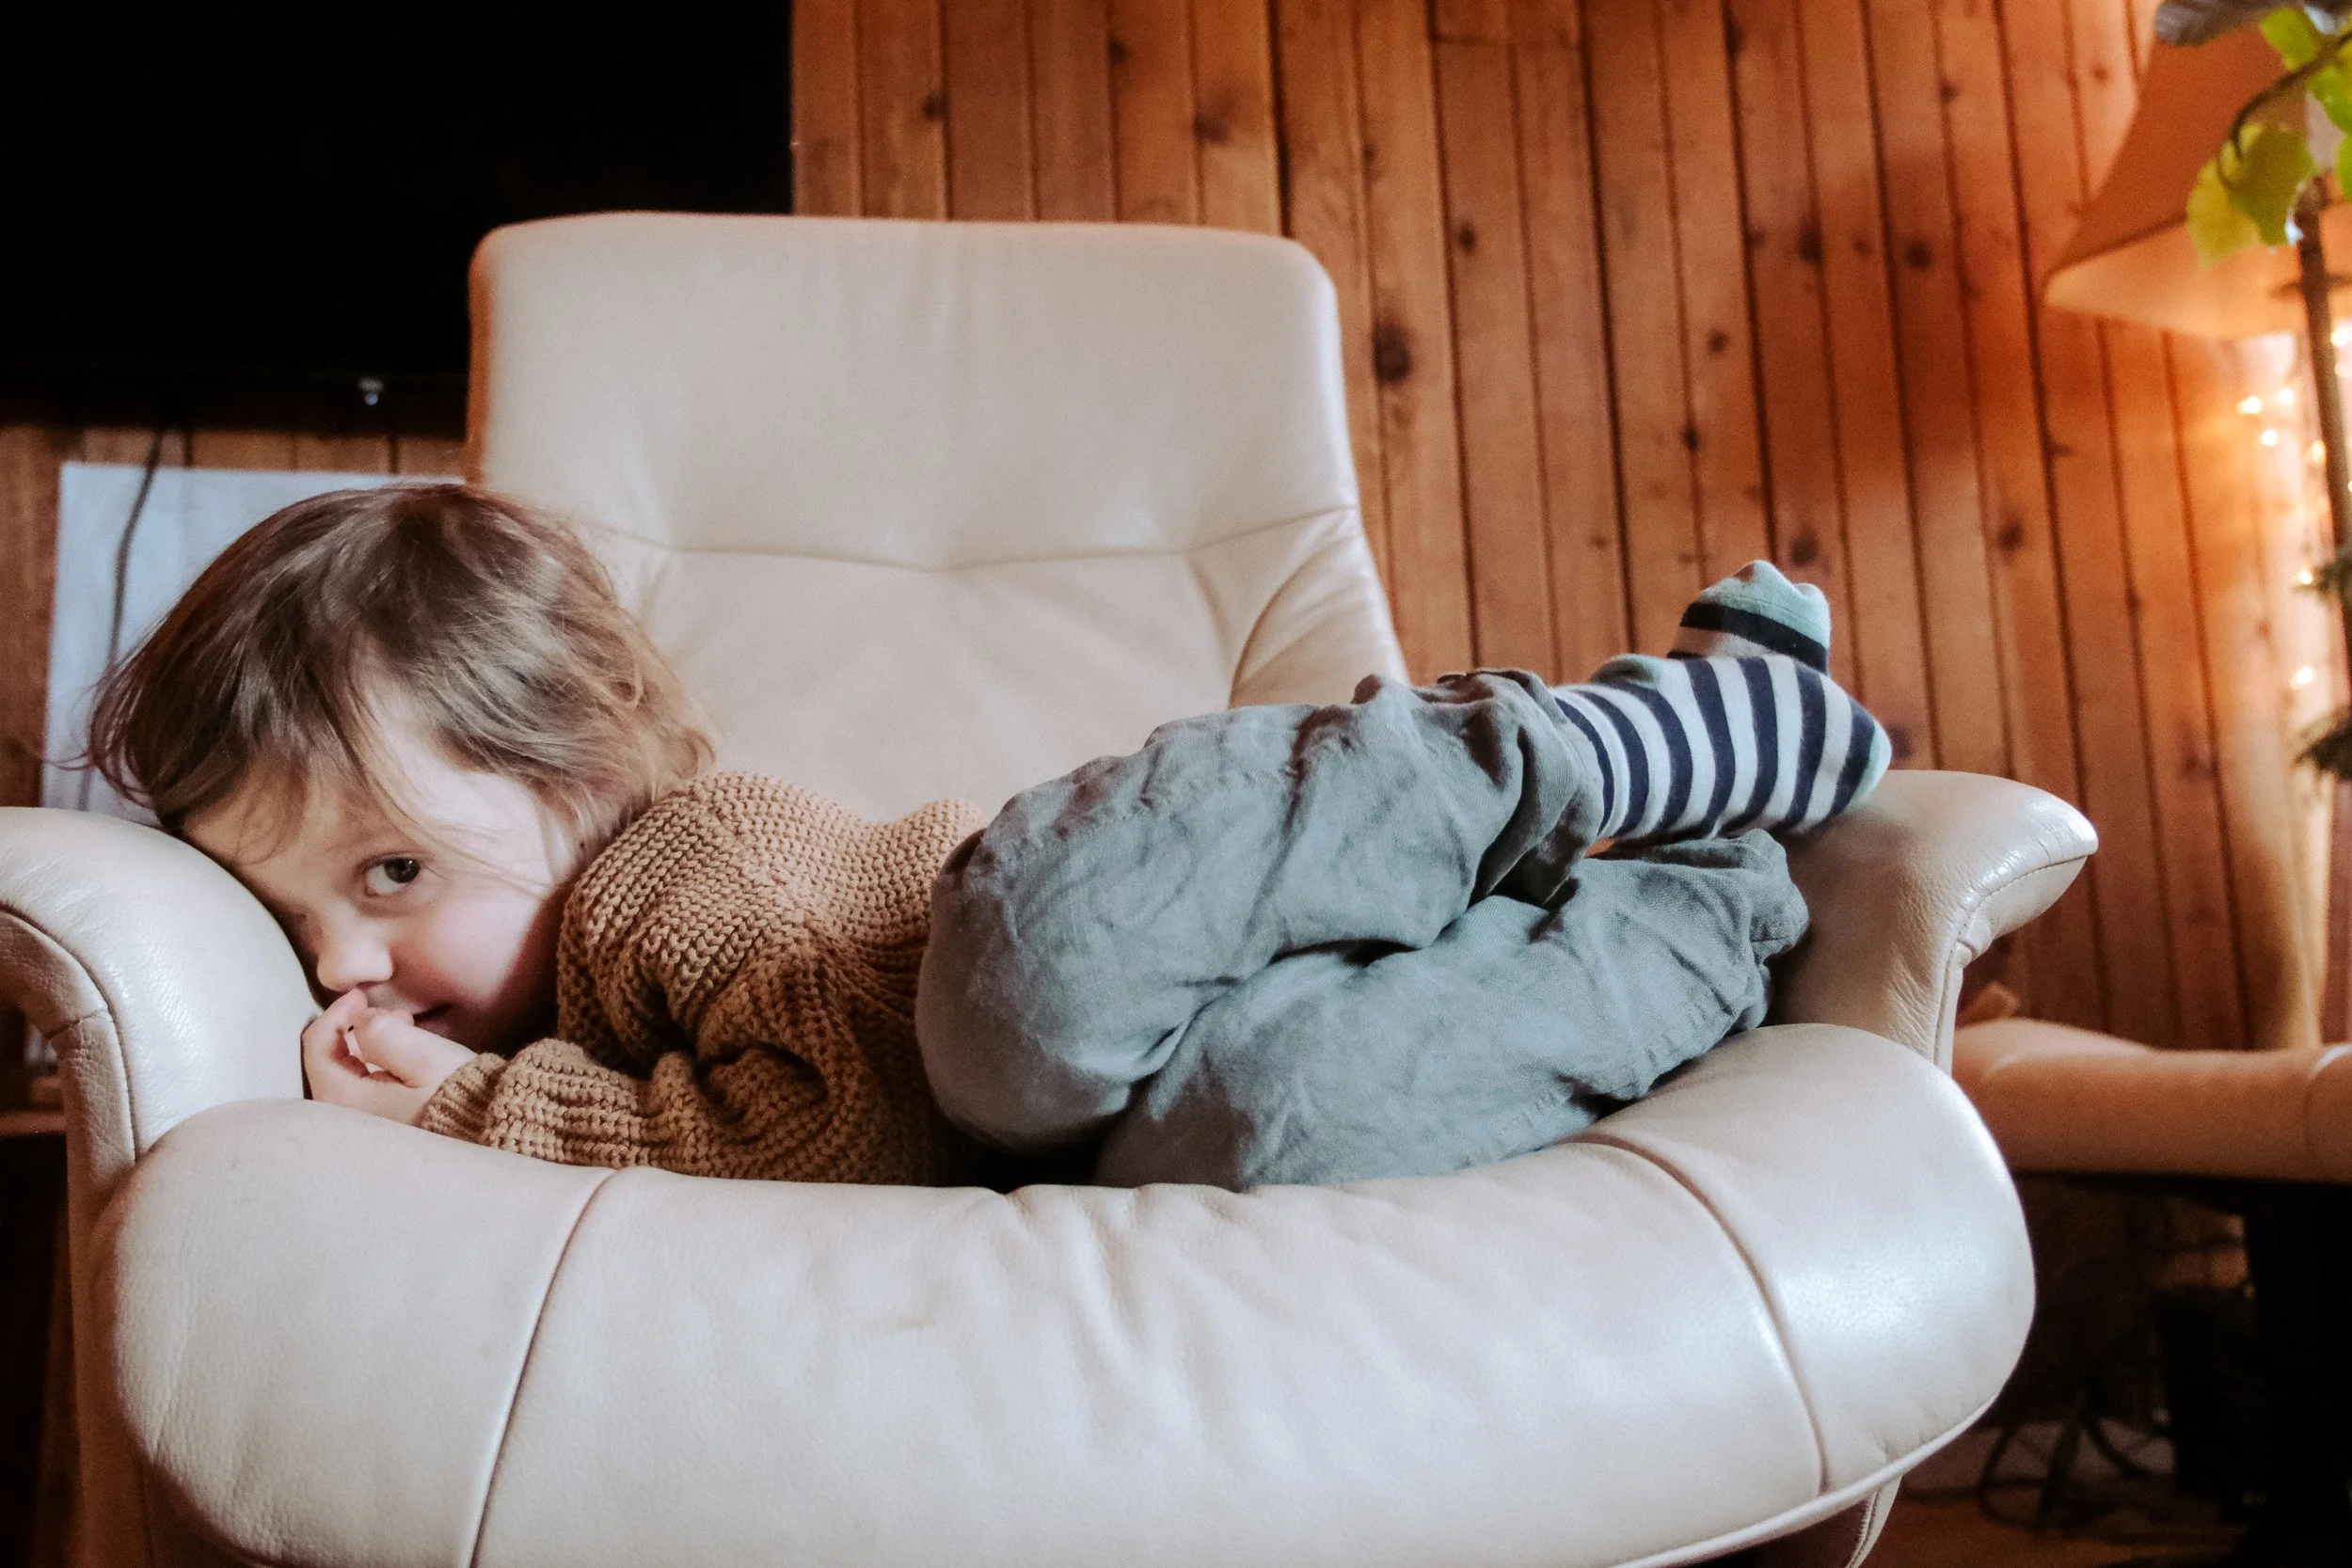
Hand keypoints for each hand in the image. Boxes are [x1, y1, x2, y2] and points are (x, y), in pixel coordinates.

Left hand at [302, 990, 476, 1124]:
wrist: (487, 1129)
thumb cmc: (455, 1091)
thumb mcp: (422, 1055)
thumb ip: (381, 1031)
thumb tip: (362, 1021)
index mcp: (346, 1100)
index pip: (317, 1047)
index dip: (336, 1013)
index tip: (361, 995)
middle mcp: (345, 1117)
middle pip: (329, 1061)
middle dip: (355, 1029)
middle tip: (392, 1013)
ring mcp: (362, 1126)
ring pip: (347, 1073)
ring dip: (368, 1046)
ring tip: (404, 1029)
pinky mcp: (381, 1128)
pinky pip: (363, 1088)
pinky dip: (375, 1065)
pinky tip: (404, 1057)